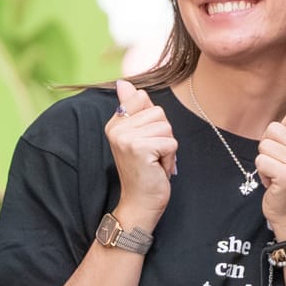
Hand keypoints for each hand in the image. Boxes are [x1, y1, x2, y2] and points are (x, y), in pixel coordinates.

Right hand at [105, 79, 177, 225]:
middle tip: (151, 154)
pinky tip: (157, 168)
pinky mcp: (140, 148)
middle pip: (158, 112)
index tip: (145, 140)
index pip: (142, 97)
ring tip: (154, 161)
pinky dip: (170, 158)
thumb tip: (123, 82)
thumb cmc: (144, 171)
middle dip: (163, 134)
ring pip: (166, 126)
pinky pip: (170, 142)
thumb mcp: (138, 136)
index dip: (153, 120)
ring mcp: (126, 138)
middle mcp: (116, 128)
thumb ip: (133, 108)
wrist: (139, 203)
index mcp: (114, 123)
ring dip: (167, 147)